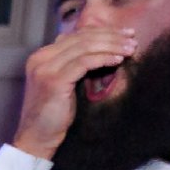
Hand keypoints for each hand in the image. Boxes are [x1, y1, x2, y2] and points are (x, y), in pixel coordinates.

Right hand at [11, 23, 137, 160]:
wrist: (36, 138)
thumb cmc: (53, 114)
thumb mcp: (64, 82)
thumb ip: (74, 64)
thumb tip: (104, 48)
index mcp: (41, 56)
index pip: (76, 35)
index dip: (103, 32)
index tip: (125, 34)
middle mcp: (40, 58)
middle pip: (82, 38)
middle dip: (111, 36)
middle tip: (133, 39)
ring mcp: (45, 69)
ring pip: (85, 47)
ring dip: (112, 46)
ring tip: (130, 49)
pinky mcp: (54, 81)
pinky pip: (84, 63)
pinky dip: (104, 59)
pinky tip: (118, 60)